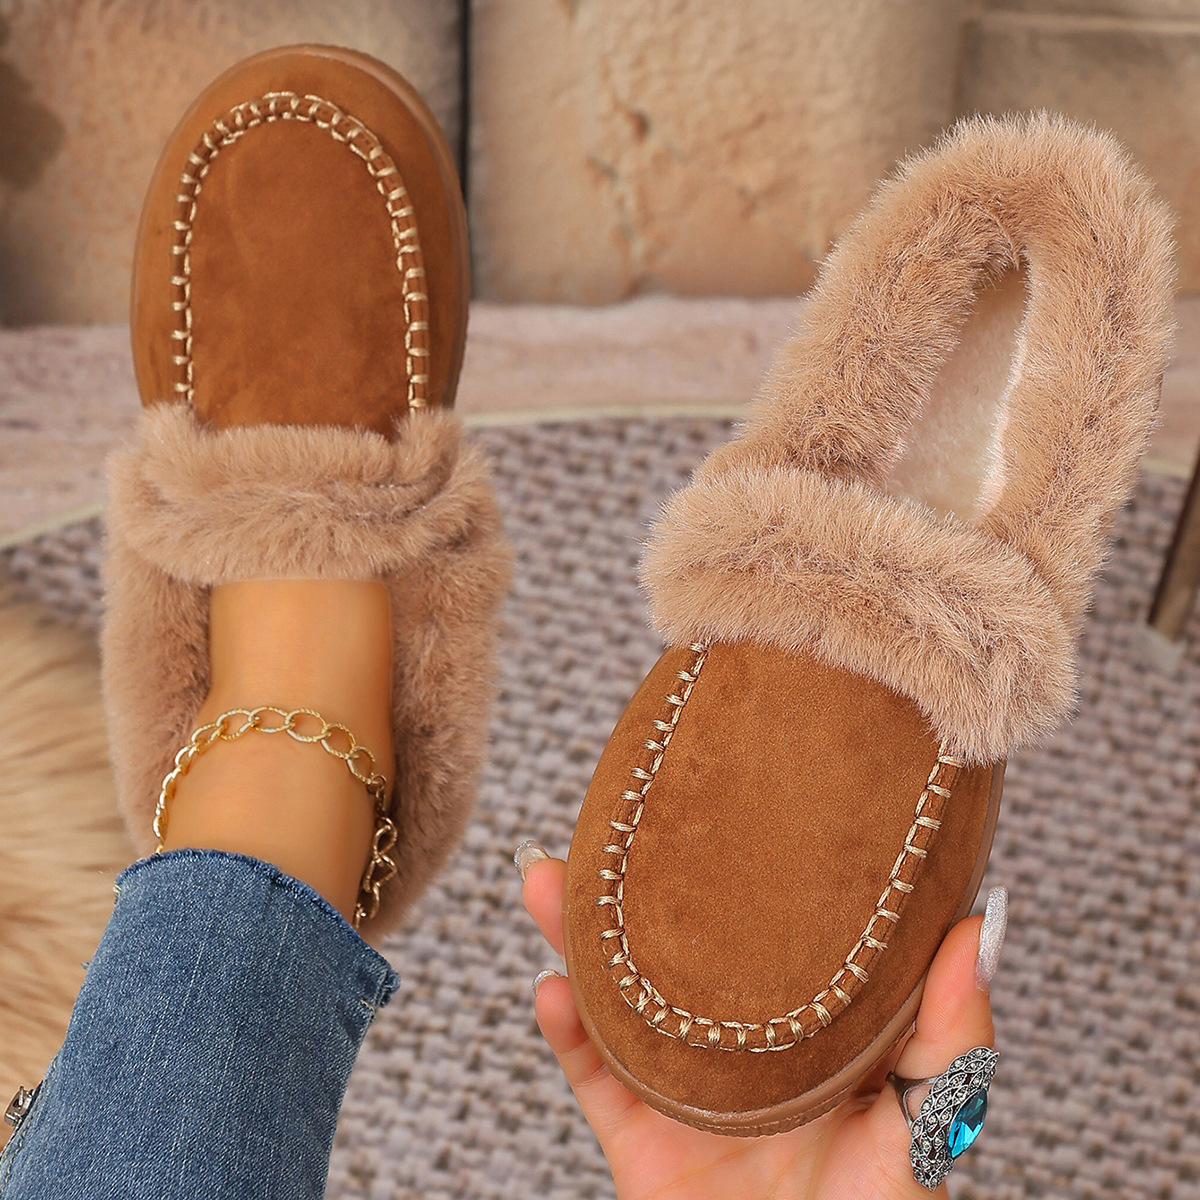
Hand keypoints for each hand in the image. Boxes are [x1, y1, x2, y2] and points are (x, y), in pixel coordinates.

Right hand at [518, 842, 1006, 1199]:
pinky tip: (552, 988)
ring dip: (576, 939)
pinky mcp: (640, 1139)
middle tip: (602, 824)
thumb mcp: (930, 1121)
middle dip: (632, 888)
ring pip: (620, 996)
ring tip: (547, 880)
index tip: (715, 796)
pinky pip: (593, 1078)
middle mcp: (738, 1044)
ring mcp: (685, 1089)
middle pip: (674, 948)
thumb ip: (953, 1036)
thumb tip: (982, 922)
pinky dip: (568, 1034)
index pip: (771, 927)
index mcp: (808, 1025)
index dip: (740, 865)